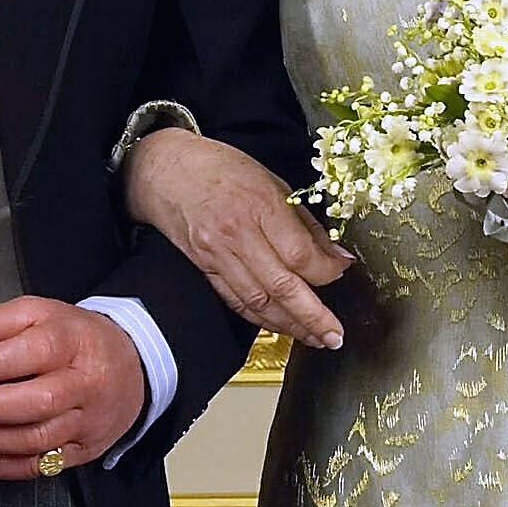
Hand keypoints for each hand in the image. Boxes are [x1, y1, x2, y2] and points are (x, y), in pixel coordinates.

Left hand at [0, 295, 148, 478]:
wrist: (129, 367)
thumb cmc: (78, 341)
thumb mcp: (37, 315)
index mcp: (74, 342)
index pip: (38, 351)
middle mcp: (86, 384)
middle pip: (41, 401)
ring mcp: (86, 421)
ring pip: (38, 439)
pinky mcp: (82, 450)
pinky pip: (40, 465)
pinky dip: (2, 467)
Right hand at [124, 126, 350, 351]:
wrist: (165, 172)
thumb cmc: (221, 169)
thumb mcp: (272, 182)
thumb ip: (305, 222)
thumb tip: (336, 256)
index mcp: (260, 206)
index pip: (300, 254)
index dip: (327, 272)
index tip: (341, 273)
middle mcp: (238, 234)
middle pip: (283, 287)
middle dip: (314, 317)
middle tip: (335, 336)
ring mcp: (218, 255)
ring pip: (260, 302)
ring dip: (290, 325)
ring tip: (314, 337)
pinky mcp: (205, 268)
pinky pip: (237, 301)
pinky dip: (261, 318)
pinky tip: (281, 326)